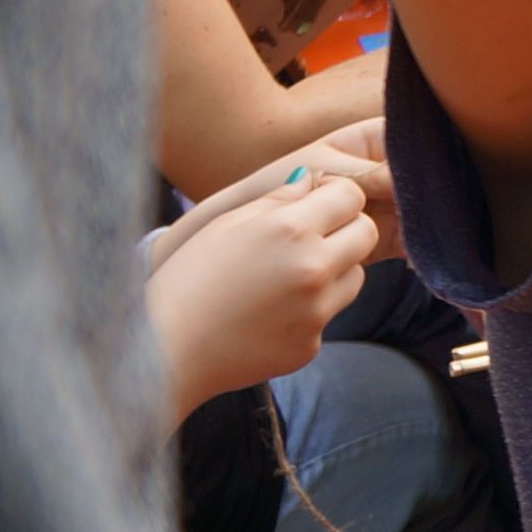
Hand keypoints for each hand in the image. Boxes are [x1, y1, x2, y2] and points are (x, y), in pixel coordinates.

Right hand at [148, 162, 381, 414]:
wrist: (165, 350)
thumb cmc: (186, 279)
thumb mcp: (224, 223)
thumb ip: (275, 199)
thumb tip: (312, 181)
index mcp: (290, 230)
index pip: (351, 196)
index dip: (336, 195)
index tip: (317, 202)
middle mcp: (313, 269)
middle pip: (366, 233)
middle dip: (346, 228)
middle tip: (311, 235)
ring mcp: (317, 311)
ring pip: (355, 276)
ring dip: (334, 269)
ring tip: (284, 275)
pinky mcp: (311, 344)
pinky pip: (327, 314)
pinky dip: (309, 309)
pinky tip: (268, 312)